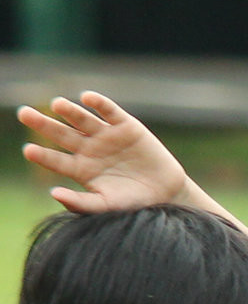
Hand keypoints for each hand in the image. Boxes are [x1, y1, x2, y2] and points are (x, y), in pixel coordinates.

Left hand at [18, 92, 191, 212]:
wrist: (168, 193)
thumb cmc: (135, 202)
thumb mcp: (108, 205)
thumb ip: (82, 203)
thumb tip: (54, 194)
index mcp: (80, 168)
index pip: (55, 160)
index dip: (43, 155)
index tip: (28, 151)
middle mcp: (88, 148)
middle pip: (60, 134)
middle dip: (42, 124)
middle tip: (23, 113)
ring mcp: (105, 135)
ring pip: (81, 119)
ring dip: (68, 111)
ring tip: (56, 104)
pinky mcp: (125, 125)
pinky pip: (109, 111)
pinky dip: (98, 103)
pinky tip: (86, 97)